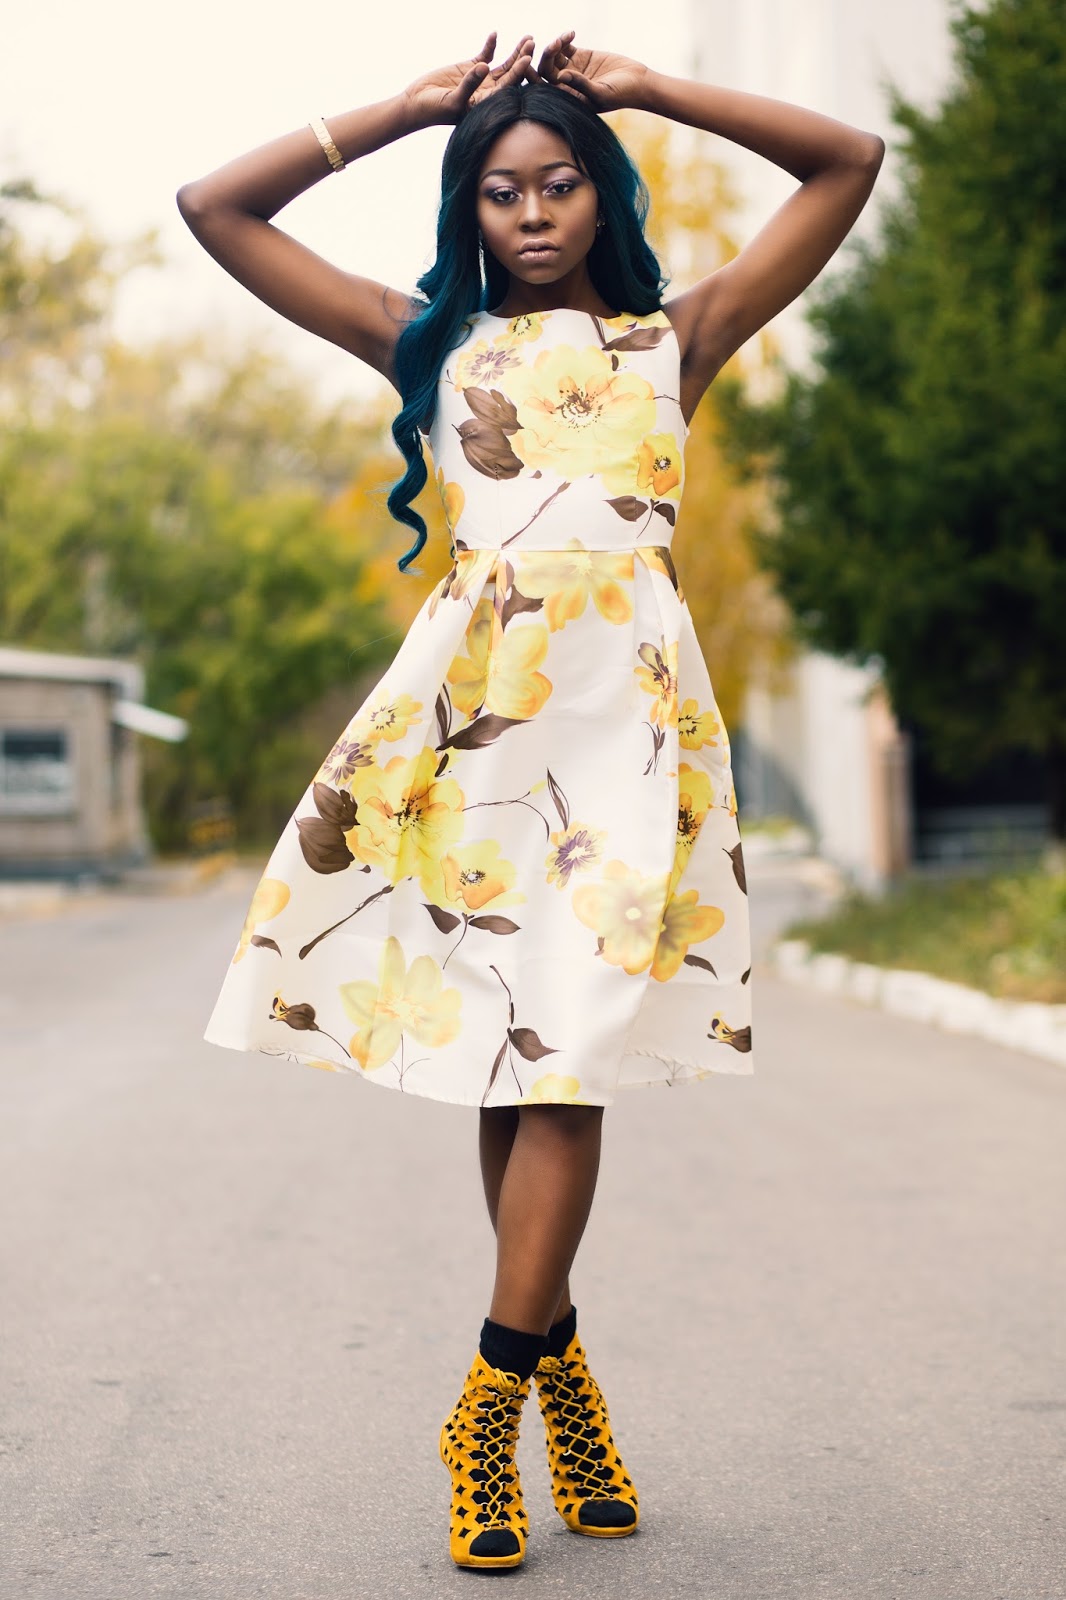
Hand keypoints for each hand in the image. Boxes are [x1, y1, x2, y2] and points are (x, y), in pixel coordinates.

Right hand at [401, 32, 533, 127]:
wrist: (418, 102)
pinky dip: (491, 45)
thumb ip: (469, 84)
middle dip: (522, 59)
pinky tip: (495, 34)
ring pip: (503, 64)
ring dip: (515, 52)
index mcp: (488, 104)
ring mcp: (482, 79)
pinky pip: (485, 54)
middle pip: (511, 74)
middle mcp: (489, 92)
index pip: (507, 88)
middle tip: (532, 43)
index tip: (527, 60)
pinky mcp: (471, 68)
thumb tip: (484, 66)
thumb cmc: (435, 109)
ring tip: (528, 38)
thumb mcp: (453, 100)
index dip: (518, 73)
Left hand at [524, 31, 650, 112]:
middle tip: (553, 45)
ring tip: (565, 39)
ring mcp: (572, 70)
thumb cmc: (620, 94)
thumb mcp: (600, 93)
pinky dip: (564, 38)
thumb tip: (560, 77)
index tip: (526, 64)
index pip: (542, 90)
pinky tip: (571, 34)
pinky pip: (565, 46)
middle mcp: (566, 86)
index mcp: (566, 100)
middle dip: (544, 57)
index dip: (531, 77)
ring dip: (555, 46)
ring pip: (554, 56)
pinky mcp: (580, 56)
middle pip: (545, 71)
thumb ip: (580, 85)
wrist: (637, 82)